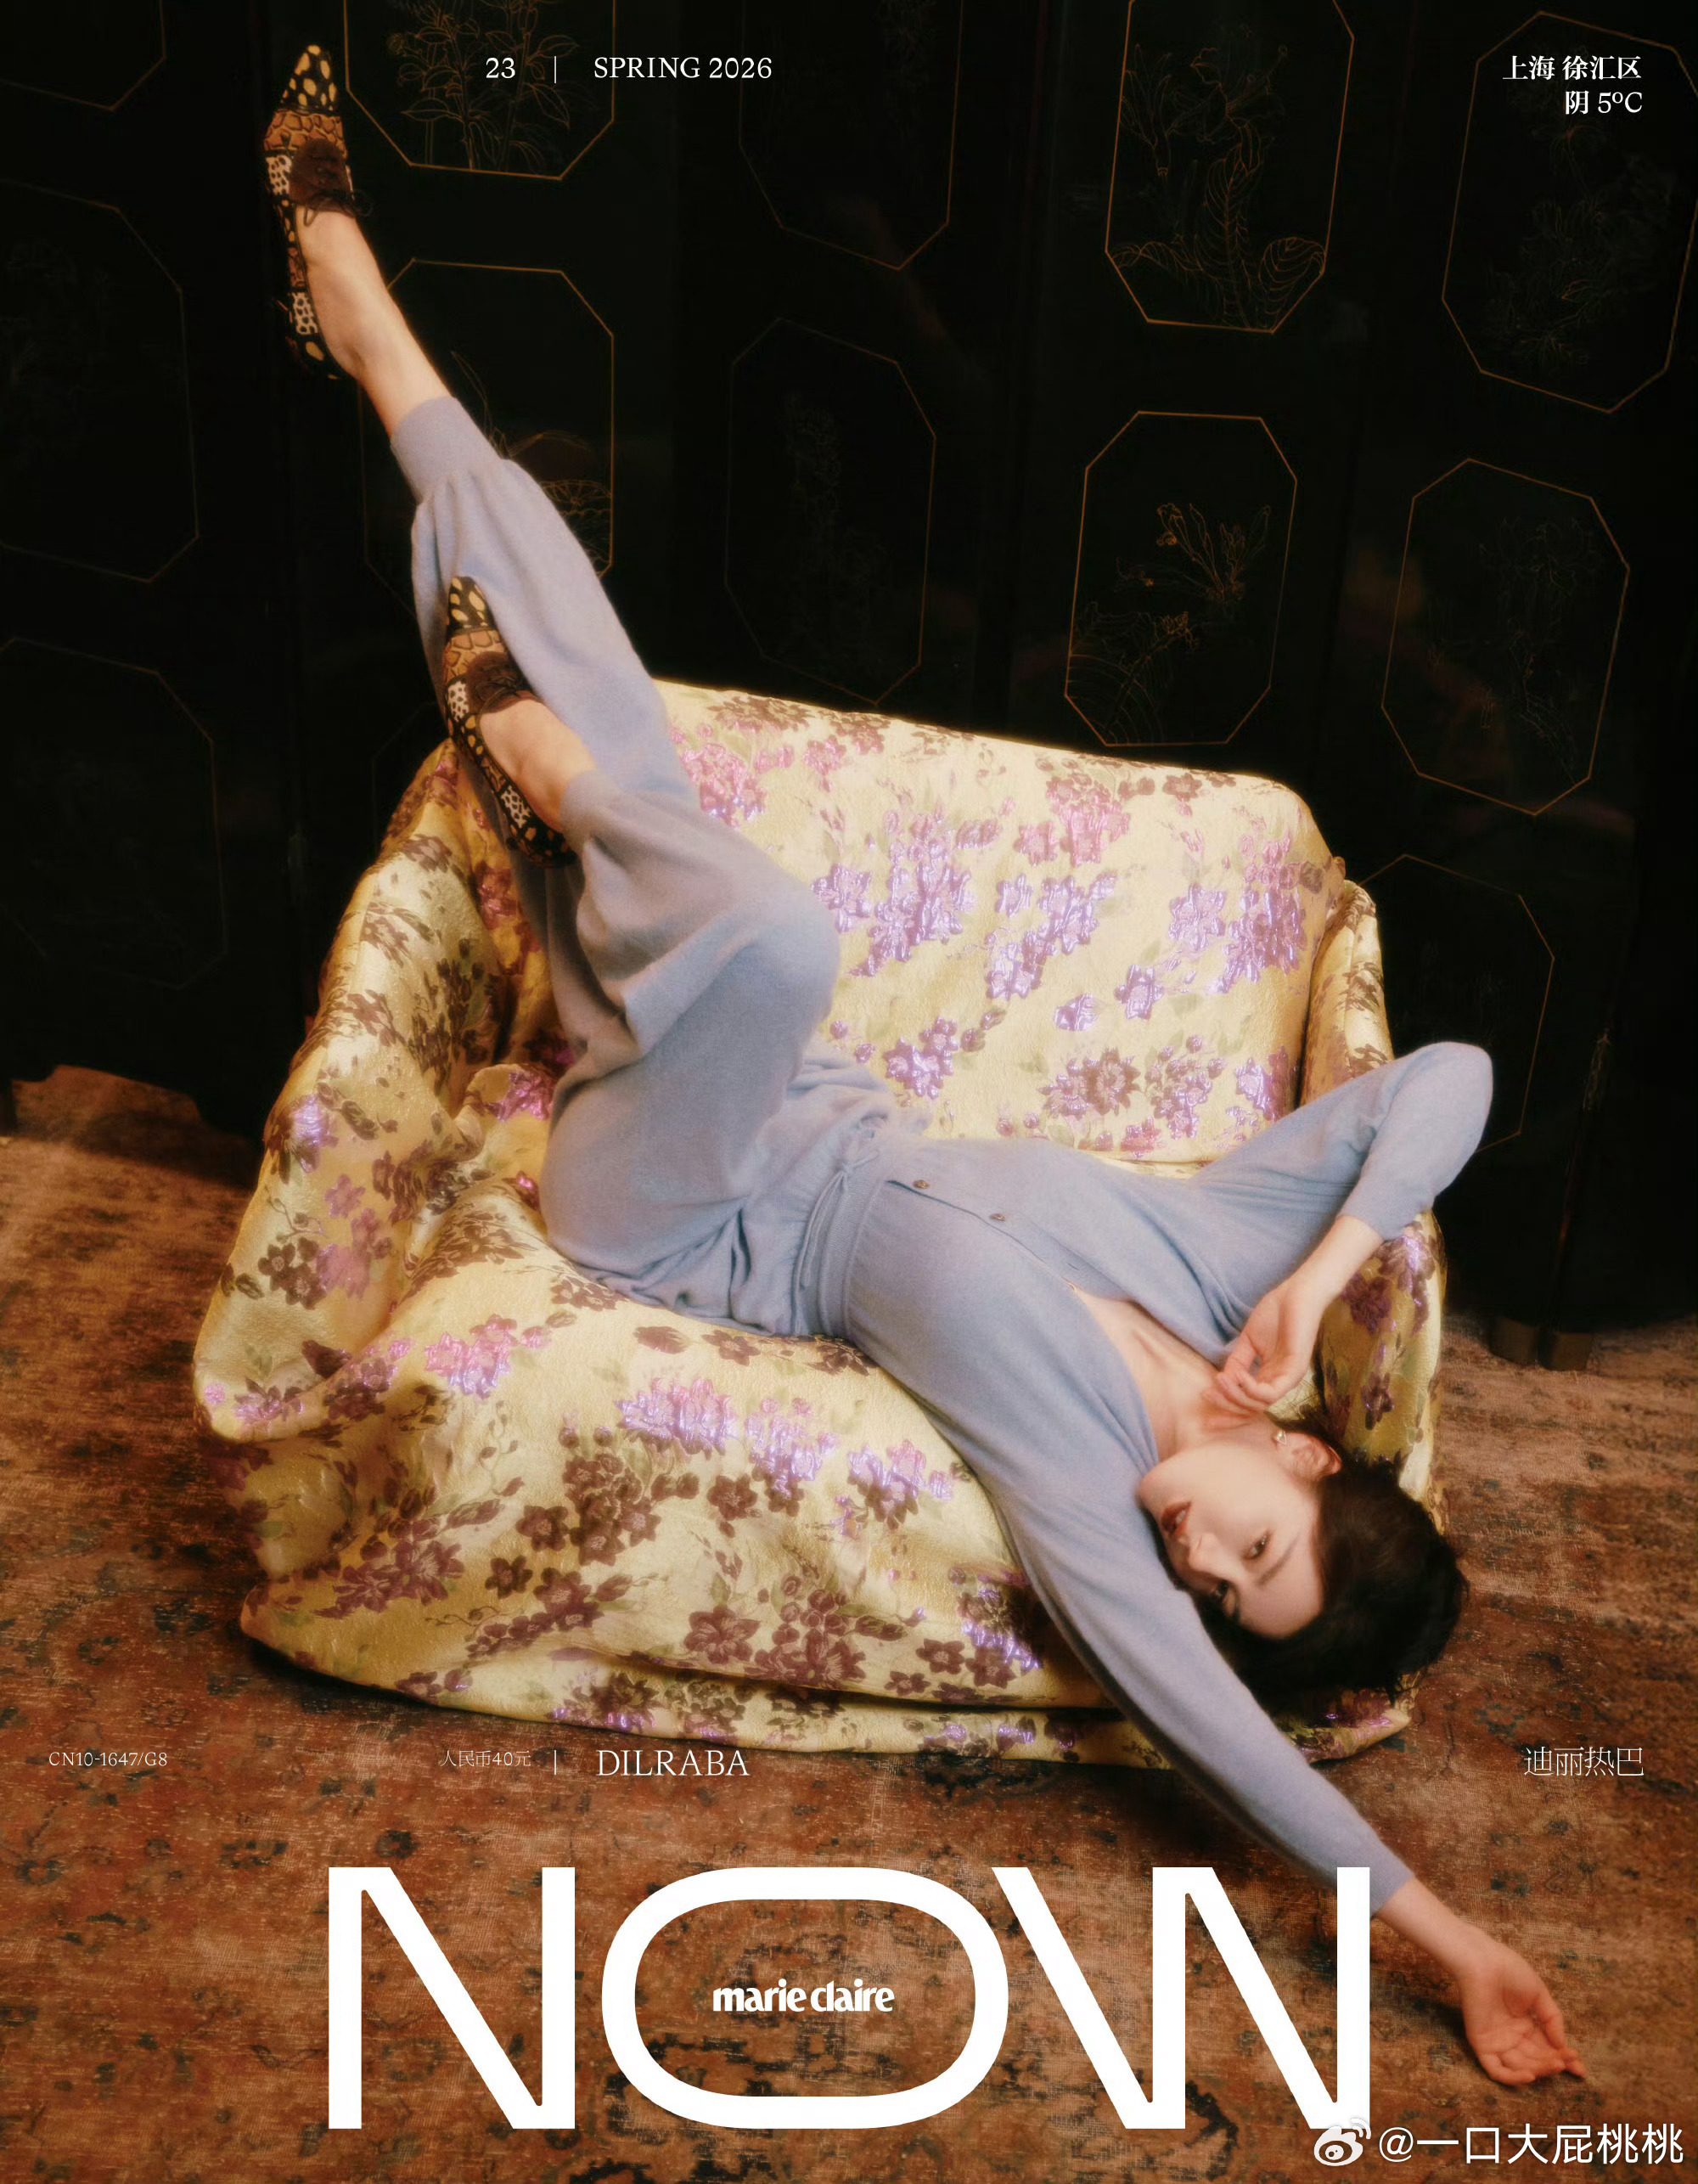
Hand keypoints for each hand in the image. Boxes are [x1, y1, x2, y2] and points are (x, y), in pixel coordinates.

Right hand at [1211, 1274, 1322, 1418]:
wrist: (1296, 1293)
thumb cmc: (1276, 1313)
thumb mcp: (1249, 1341)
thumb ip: (1237, 1362)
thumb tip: (1222, 1381)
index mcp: (1271, 1376)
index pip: (1249, 1401)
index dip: (1228, 1408)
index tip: (1205, 1405)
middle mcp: (1280, 1381)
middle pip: (1253, 1407)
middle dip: (1227, 1406)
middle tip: (1206, 1395)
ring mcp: (1289, 1378)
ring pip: (1261, 1403)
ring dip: (1236, 1395)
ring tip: (1220, 1380)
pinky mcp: (1296, 1370)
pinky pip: (1271, 1392)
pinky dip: (1251, 1387)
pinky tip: (1238, 1375)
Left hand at [1453, 1931, 1584, 2084]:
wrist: (1482, 1961)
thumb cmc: (1509, 1971)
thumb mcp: (1538, 1994)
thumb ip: (1552, 2020)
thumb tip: (1563, 2045)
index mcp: (1524, 2025)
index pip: (1546, 2048)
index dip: (1563, 2059)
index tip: (1581, 2069)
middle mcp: (1512, 2037)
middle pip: (1536, 2059)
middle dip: (1554, 2063)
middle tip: (1568, 2061)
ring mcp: (1496, 2042)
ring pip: (1521, 2066)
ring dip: (1540, 2069)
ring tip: (1557, 2064)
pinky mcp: (1481, 2045)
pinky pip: (1496, 2070)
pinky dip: (1512, 2077)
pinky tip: (1531, 2075)